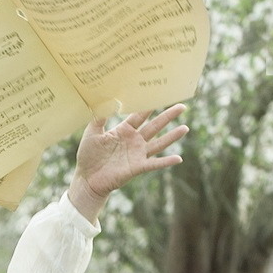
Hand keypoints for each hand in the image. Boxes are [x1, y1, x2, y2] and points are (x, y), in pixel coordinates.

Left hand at [67, 103, 189, 220]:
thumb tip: (108, 101)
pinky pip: (154, 164)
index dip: (150, 105)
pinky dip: (166, 161)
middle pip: (154, 126)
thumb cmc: (88, 156)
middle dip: (168, 116)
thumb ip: (99, 118)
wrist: (87, 179)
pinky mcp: (137, 167)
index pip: (140, 115)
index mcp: (124, 130)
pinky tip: (179, 158)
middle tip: (182, 106)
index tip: (160, 93)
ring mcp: (137, 154)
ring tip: (185, 128)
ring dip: (172, 136)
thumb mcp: (91, 133)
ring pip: (159, 143)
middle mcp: (134, 141)